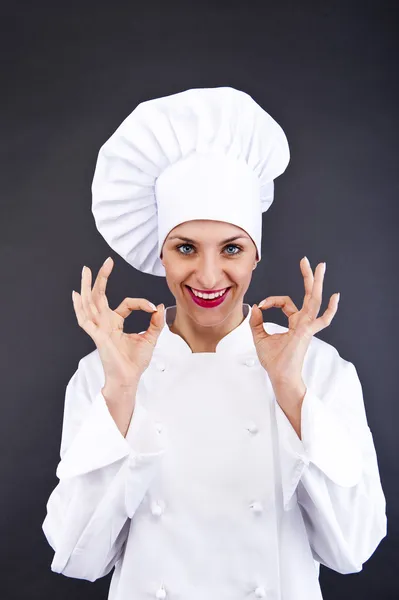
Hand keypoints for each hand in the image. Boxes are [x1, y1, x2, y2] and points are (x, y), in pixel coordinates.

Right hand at [72, 256, 164, 386]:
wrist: (129, 378)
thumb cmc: (135, 362)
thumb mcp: (150, 338)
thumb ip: (155, 322)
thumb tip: (159, 307)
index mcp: (115, 323)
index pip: (125, 304)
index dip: (140, 303)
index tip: (152, 308)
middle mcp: (105, 323)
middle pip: (99, 296)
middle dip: (101, 278)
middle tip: (105, 262)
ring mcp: (99, 329)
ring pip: (90, 303)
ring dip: (87, 286)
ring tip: (85, 271)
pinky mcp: (98, 336)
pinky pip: (86, 320)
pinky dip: (79, 308)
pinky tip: (76, 296)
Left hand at [249, 257, 339, 387]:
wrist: (279, 376)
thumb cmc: (273, 361)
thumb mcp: (259, 337)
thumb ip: (257, 322)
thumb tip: (254, 307)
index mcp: (295, 322)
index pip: (286, 302)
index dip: (272, 300)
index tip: (260, 305)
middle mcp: (304, 322)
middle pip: (308, 294)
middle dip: (308, 277)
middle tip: (307, 260)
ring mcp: (307, 326)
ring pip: (314, 300)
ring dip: (316, 282)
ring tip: (320, 266)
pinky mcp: (306, 332)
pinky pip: (322, 320)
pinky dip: (330, 310)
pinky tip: (335, 297)